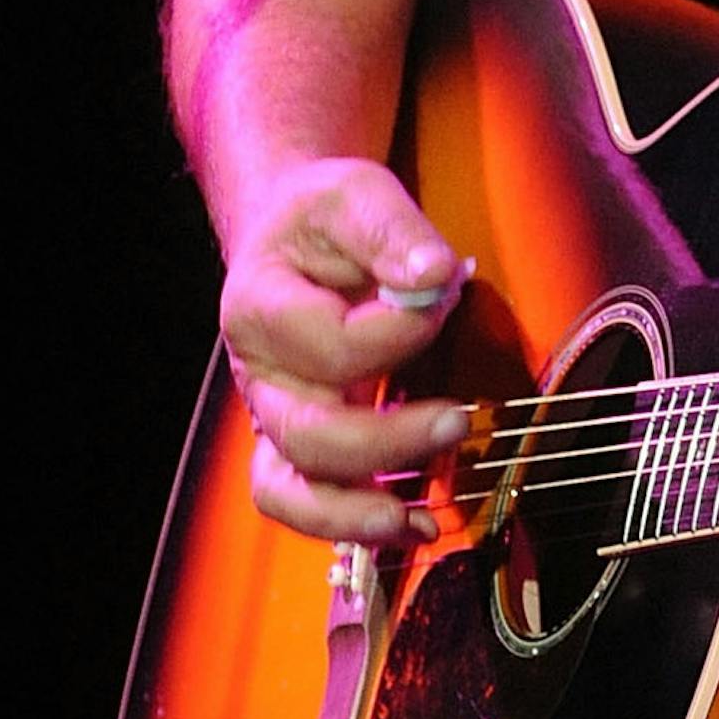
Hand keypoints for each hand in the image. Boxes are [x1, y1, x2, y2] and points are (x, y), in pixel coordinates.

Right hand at [219, 155, 470, 547]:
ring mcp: (274, 416)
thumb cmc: (323, 216)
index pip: (335, 345)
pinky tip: (413, 522)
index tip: (448, 288)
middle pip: (310, 436)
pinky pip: (308, 501)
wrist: (290, 230)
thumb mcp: (358, 195)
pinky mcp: (298, 441)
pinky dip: (353, 523)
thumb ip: (394, 233)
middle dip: (389, 440)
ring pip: (293, 491)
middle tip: (460, 419)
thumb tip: (436, 275)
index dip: (402, 331)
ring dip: (358, 511)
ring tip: (422, 516)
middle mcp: (257, 376)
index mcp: (259, 308)